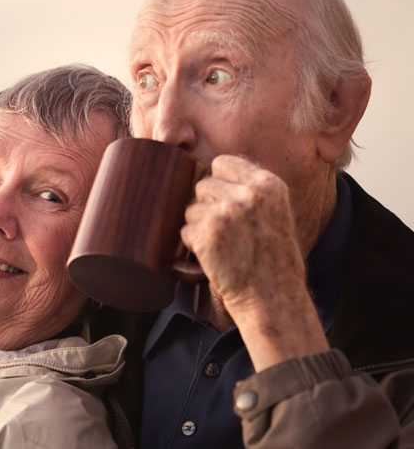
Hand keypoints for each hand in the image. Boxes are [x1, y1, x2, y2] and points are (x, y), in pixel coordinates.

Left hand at [181, 155, 328, 369]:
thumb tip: (211, 171)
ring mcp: (227, 212)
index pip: (222, 163)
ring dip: (199, 227)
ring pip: (191, 208)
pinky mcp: (208, 233)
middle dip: (207, 207)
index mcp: (268, 184)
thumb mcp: (275, 212)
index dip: (218, 183)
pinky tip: (214, 257)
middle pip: (202, 185)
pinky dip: (193, 246)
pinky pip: (185, 231)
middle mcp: (249, 194)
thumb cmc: (273, 259)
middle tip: (226, 232)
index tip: (225, 202)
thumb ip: (249, 190)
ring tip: (223, 246)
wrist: (273, 297)